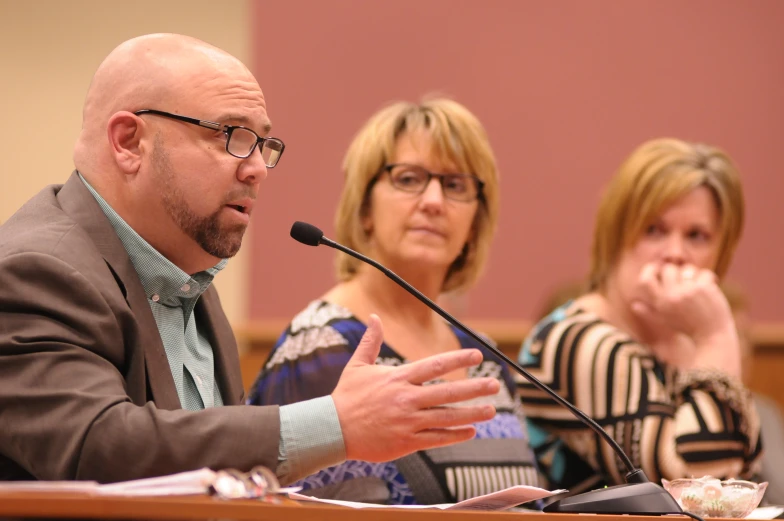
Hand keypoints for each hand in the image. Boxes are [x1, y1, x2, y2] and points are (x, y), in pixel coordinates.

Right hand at [331, 314, 498, 461]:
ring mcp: (408, 421)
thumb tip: (374, 317)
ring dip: (472, 414)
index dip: (457, 358)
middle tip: (494, 385)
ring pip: (447, 417)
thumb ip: (370, 341)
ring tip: (491, 410)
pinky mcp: (406, 442)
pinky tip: (470, 432)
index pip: (435, 365)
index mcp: (398, 378)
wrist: (332, 429)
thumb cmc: (346, 396)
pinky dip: (455, 435)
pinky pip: (436, 439)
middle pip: (447, 392)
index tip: (477, 354)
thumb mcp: (357, 365)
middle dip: (474, 388)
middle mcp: (407, 398)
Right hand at [631, 262, 740, 374]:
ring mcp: (687, 291)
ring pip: (687, 269)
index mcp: (660, 303)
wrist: (712, 337)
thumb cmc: (688, 328)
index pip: (645, 280)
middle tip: (686, 282)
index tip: (658, 269)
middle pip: (668, 269)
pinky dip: (709, 279)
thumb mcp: (665, 321)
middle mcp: (671, 296)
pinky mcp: (703, 289)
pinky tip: (711, 289)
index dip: (650, 270)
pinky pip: (704, 273)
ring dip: (694, 275)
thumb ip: (648, 312)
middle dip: (677, 272)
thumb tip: (634, 305)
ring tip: (698, 286)